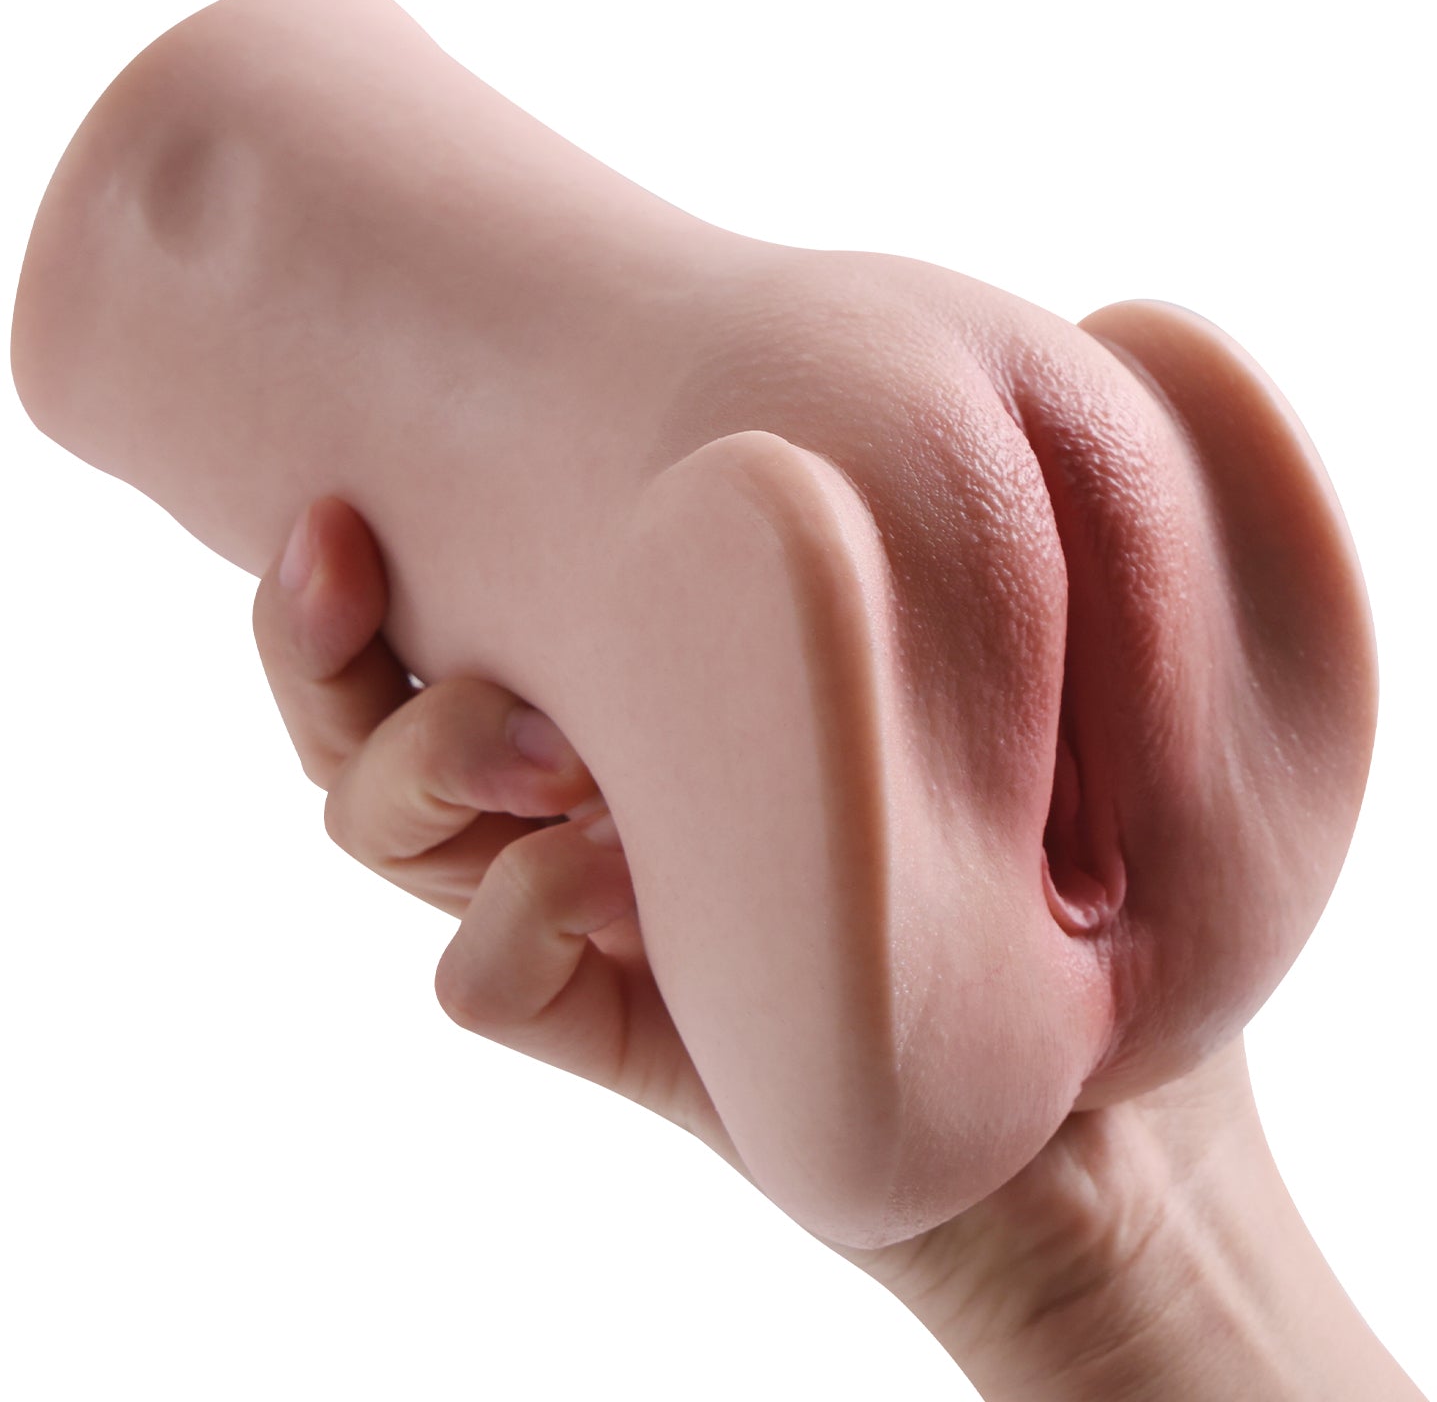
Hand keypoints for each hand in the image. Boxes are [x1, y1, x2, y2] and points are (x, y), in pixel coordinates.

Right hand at [251, 496, 1421, 1401]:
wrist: (1080, 1046)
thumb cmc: (1036, 813)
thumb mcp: (953, 635)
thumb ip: (849, 537)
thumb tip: (782, 425)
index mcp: (622, 679)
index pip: (429, 614)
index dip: (343, 570)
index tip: (342, 502)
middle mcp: (567, 783)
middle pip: (355, 723)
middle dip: (321, 649)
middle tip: (349, 556)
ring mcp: (572, 900)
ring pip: (379, 830)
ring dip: (430, 761)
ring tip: (551, 747)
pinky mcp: (600, 1016)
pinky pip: (477, 977)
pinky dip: (513, 920)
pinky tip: (611, 881)